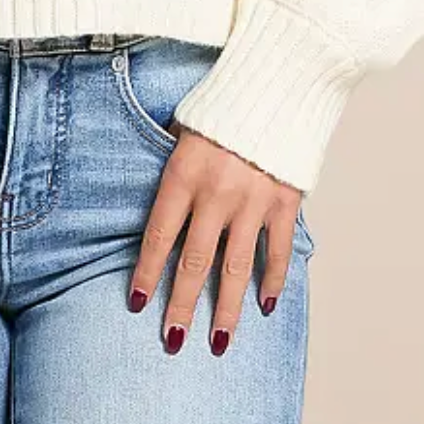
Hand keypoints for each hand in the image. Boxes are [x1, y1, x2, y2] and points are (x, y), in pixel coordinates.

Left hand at [127, 122, 302, 355]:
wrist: (279, 81)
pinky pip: (278, 251)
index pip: (159, 236)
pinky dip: (274, 280)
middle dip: (181, 306)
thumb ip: (173, 170)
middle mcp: (216, 194)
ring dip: (226, 310)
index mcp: (183, 175)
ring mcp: (254, 202)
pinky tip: (266, 306)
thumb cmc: (222, 105)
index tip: (137, 304)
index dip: (147, 274)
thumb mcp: (182, 128)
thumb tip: (163, 208)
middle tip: (173, 341)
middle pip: (194, 263)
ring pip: (236, 269)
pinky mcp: (285, 202)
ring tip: (218, 342)